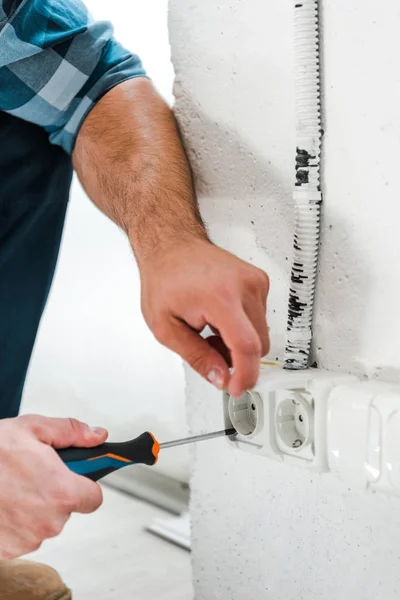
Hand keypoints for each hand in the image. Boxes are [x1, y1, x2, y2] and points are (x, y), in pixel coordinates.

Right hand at [0, 415, 107, 558]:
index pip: (94, 498)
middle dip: (55, 492)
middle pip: (66, 509)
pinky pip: (23, 535)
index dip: (85, 484)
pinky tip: (3, 502)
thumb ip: (72, 432)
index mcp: (61, 492)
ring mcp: (28, 540)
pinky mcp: (9, 550)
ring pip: (43, 522)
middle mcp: (48, 522)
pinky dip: (15, 521)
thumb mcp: (34, 428)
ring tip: (12, 485)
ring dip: (34, 507)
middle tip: (33, 473)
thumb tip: (97, 435)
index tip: (75, 476)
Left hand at [139, 239, 269, 396]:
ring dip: (239, 342)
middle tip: (209, 350)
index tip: (239, 387)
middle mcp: (244, 286)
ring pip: (261, 333)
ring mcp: (255, 281)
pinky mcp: (259, 280)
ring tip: (210, 329)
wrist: (172, 245)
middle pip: (259, 343)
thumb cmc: (165, 277)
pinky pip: (260, 317)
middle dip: (237, 358)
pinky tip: (220, 318)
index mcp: (221, 297)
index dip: (246, 374)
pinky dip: (243, 326)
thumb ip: (197, 357)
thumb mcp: (166, 327)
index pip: (247, 346)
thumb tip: (221, 378)